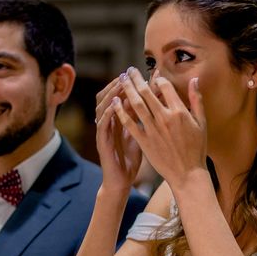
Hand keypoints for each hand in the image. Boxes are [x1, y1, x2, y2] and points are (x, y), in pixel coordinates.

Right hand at [95, 76, 141, 192]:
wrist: (121, 181)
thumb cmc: (131, 159)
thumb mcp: (139, 134)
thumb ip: (143, 118)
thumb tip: (155, 101)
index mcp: (117, 120)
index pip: (119, 96)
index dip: (128, 85)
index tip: (140, 75)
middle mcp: (108, 123)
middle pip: (107, 97)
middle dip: (117, 84)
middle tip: (127, 74)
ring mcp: (103, 132)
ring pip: (102, 107)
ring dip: (111, 95)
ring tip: (120, 84)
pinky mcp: (101, 142)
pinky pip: (102, 124)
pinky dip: (107, 113)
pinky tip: (114, 104)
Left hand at [111, 67, 207, 189]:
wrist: (187, 174)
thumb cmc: (196, 149)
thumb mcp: (201, 123)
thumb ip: (196, 100)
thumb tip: (194, 80)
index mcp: (179, 112)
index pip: (165, 87)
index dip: (157, 79)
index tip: (152, 76)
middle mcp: (165, 119)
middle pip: (146, 93)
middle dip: (136, 79)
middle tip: (129, 70)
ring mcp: (153, 130)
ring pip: (136, 105)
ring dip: (127, 90)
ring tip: (121, 80)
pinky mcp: (144, 142)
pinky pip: (130, 124)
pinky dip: (121, 112)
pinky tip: (115, 102)